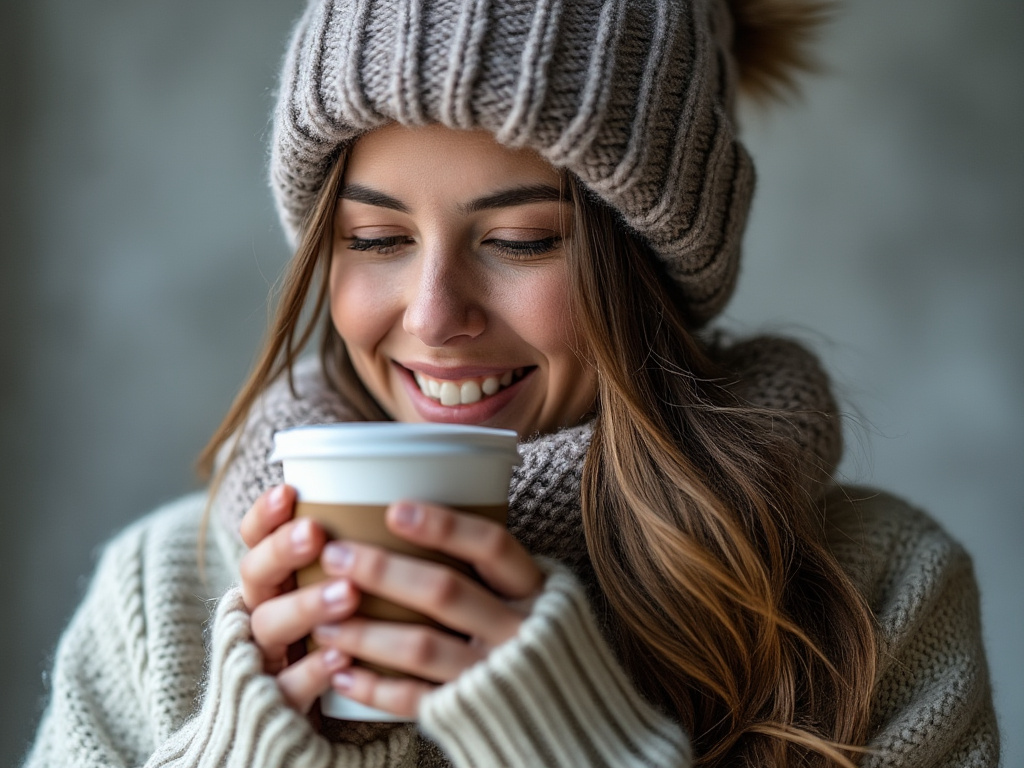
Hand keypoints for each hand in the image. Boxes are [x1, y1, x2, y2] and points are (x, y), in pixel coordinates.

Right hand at [238, 485, 357, 713]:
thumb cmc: (338, 635)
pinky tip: (340, 655)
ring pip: (269, 625)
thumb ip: (356, 553)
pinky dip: (313, 669)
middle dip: (282, 550)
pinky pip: (289, 686)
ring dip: (306, 604)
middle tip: (315, 534)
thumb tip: (410, 504)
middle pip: (254, 574)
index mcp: (274, 579)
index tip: (289, 492)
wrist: (304, 718)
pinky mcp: (276, 702)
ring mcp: (265, 656)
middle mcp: (261, 611)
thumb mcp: (343, 587)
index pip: (255, 538)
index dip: (265, 515)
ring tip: (347, 593)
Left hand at [311, 501, 543, 718]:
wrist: (565, 716)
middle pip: (445, 591)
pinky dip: (374, 688)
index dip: (444, 525)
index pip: (492, 546)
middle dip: (382, 571)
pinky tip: (342, 673)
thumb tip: (412, 517)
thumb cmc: (531, 639)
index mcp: (535, 590)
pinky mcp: (471, 714)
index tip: (394, 510)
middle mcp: (519, 630)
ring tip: (324, 623)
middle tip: (335, 556)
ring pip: (422, 647)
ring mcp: (494, 674)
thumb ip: (487, 569)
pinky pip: (415, 700)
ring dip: (366, 633)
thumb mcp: (527, 596)